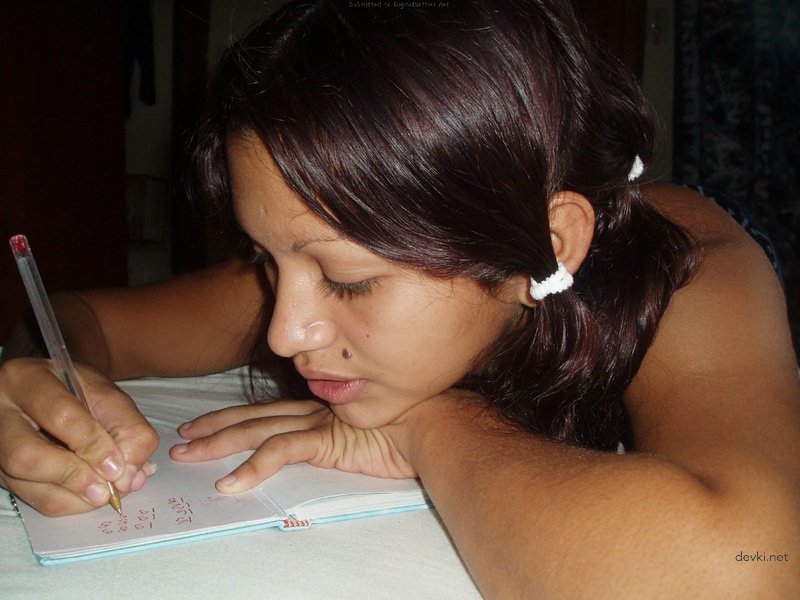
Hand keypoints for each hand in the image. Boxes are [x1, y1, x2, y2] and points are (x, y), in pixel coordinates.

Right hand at [0, 357, 158, 514]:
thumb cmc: (78, 391)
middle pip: (26, 454)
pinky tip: (88, 497)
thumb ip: (128, 429)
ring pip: (23, 480)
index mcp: (28, 379)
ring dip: (71, 494)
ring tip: (103, 494)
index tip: (117, 467)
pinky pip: (30, 497)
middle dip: (74, 475)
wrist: (49, 393)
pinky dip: (66, 502)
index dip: (92, 445)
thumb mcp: (107, 395)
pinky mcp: (0, 471)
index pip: (59, 415)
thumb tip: (130, 477)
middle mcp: (0, 412)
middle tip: (107, 488)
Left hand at [170, 399, 417, 492]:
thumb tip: (327, 445)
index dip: (232, 416)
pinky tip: (231, 483)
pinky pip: (282, 452)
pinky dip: (253, 467)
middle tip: (181, 437)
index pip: (265, 410)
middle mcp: (311, 409)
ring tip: (188, 456)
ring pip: (256, 430)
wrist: (429, 424)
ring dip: (218, 444)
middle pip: (251, 416)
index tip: (203, 424)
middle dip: (213, 426)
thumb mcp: (361, 431)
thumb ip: (339, 434)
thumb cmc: (405, 430)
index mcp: (318, 407)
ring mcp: (316, 421)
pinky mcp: (325, 439)